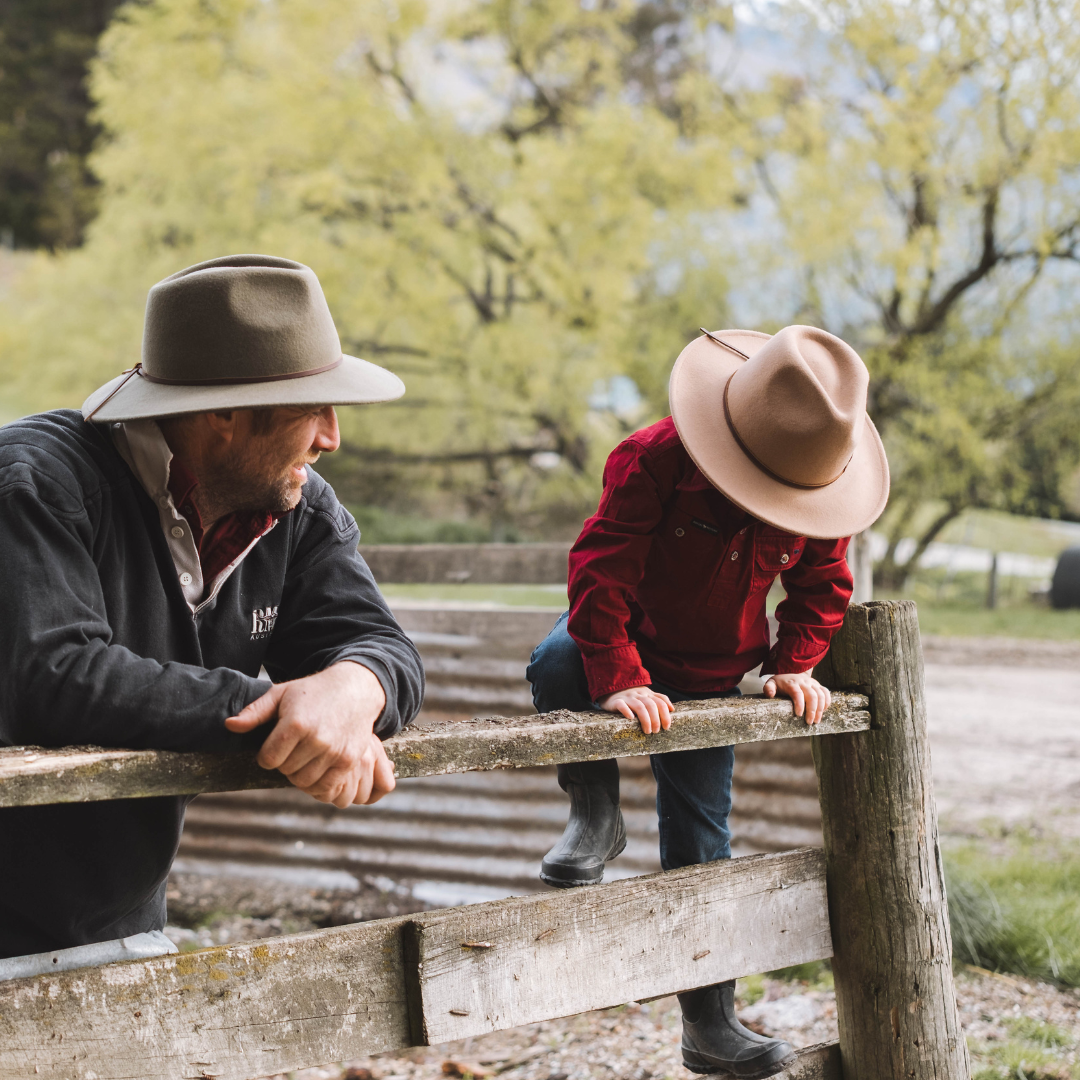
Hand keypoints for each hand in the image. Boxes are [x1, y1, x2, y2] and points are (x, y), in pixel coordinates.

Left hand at [225, 661, 393, 807]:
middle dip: (284, 762)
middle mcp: (317, 739)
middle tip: (292, 748)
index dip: (266, 755)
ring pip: (304, 782)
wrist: (355, 690)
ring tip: (304, 757)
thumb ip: (254, 712)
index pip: (268, 759)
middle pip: (286, 771)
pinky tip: (317, 768)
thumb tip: (228, 725)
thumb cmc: (313, 692)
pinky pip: (326, 788)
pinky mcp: (349, 762)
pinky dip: (318, 784)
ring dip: (300, 774)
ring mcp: (335, 752)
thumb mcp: (281, 694)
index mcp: (296, 723)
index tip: (274, 745)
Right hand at [598, 685, 672, 733]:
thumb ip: (658, 699)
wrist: (611, 690)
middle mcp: (639, 694)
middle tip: (656, 731)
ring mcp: (628, 697)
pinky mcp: (616, 701)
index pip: (661, 702)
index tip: (667, 726)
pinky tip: (631, 719)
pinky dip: (627, 711)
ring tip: (647, 731)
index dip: (666, 714)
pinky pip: (622, 705)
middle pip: (651, 705)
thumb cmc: (632, 697)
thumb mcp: (646, 695)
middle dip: (656, 720)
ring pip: (639, 706)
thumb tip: (672, 709)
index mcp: (647, 693)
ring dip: (646, 720)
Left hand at [763, 671, 830, 724]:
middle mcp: (804, 682)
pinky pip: (826, 693)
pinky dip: (827, 702)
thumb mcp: (772, 683)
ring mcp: (812, 683)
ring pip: (821, 695)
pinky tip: (824, 711)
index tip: (799, 715)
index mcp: (792, 683)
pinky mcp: (818, 685)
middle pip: (812, 695)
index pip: (797, 693)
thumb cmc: (781, 682)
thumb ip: (769, 688)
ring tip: (816, 721)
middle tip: (809, 722)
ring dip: (820, 709)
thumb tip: (770, 695)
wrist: (792, 672)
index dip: (799, 704)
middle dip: (812, 710)